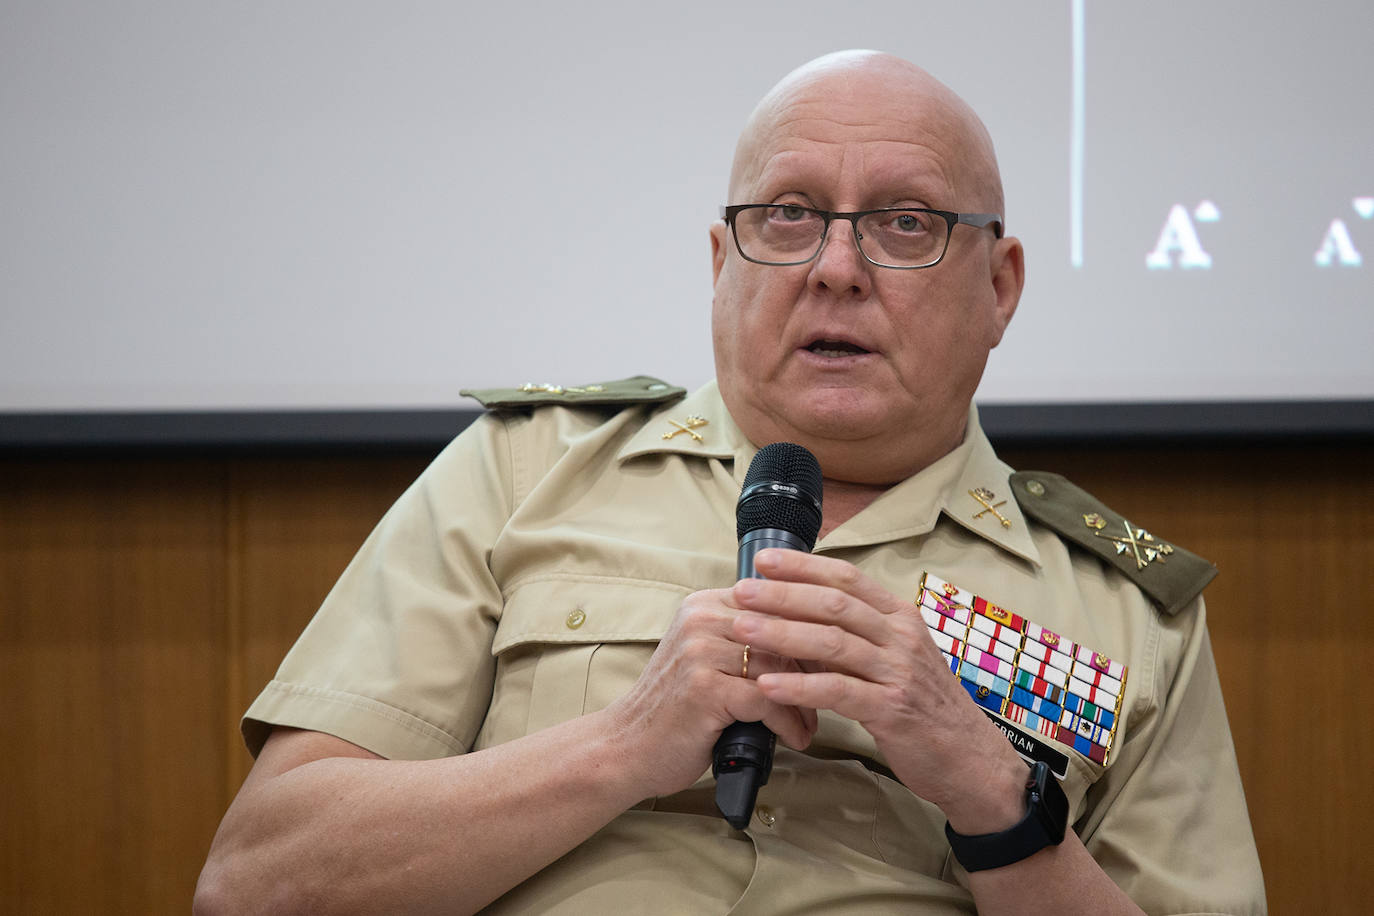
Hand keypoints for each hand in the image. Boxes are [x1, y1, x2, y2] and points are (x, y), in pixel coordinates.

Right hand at [603, 587, 817, 799]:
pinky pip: (767, 699)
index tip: (831, 660)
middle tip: (830, 692)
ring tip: (811, 720)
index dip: (809, 633)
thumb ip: (743, 641)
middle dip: (813, 666)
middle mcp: (700, 619)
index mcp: (703, 605)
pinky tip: (795, 737)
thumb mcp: (704, 658)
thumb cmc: (675, 708)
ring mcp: (700, 651)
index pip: (774, 603)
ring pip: (778, 666)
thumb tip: (809, 643)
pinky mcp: (704, 687)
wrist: (628, 746)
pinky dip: (788, 722)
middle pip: (782, 632)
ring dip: (804, 699)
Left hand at [728, 549, 1026, 831]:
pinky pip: (838, 691)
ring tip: (742, 630)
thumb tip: (802, 615)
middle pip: (834, 604)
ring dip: (782, 634)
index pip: (847, 578)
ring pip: (832, 643)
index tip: (764, 560)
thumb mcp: (896, 659)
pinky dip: (799, 687)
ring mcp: (898, 672)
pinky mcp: (892, 709)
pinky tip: (767, 685)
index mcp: (900, 618)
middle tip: (741, 591)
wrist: (970, 758)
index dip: (803, 566)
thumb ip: (858, 635)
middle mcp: (901, 637)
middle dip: (783, 595)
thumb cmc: (925, 707)